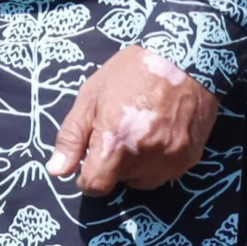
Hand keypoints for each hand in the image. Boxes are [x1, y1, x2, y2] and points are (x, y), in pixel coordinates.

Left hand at [48, 45, 218, 194]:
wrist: (185, 59)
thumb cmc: (130, 74)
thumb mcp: (90, 98)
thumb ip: (72, 138)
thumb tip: (56, 171)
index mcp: (116, 143)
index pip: (95, 186)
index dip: (87, 178)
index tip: (89, 163)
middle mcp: (145, 157)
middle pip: (120, 182)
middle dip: (113, 165)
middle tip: (118, 133)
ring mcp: (172, 159)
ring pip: (144, 180)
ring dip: (136, 166)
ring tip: (139, 133)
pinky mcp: (190, 157)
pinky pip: (167, 172)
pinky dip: (158, 162)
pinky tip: (159, 134)